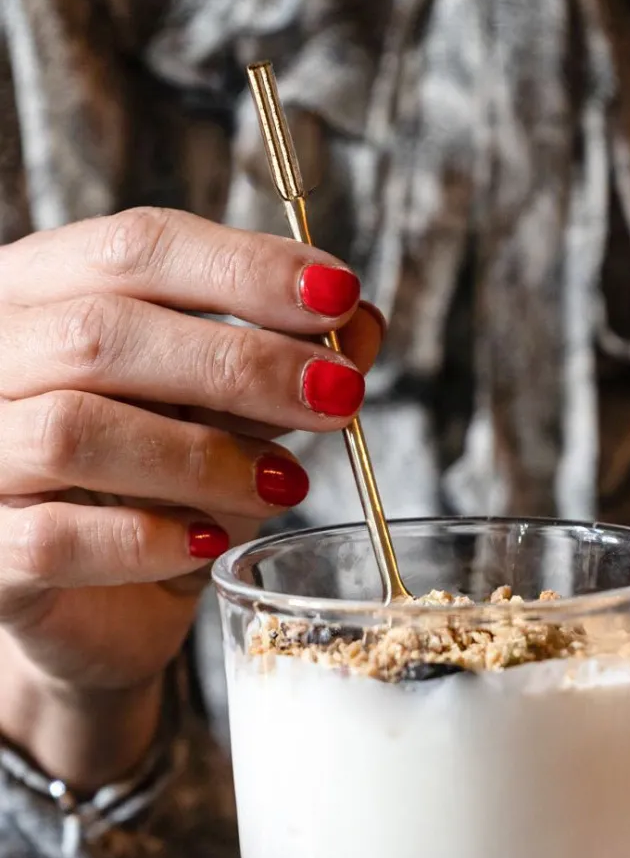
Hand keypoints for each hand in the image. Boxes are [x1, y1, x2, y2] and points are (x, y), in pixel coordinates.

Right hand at [0, 207, 382, 779]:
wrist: (96, 610)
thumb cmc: (154, 488)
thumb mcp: (228, 411)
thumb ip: (282, 360)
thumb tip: (361, 322)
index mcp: (40, 291)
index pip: (134, 247)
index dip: (243, 268)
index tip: (338, 298)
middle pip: (102, 333)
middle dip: (239, 363)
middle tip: (337, 397)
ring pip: (73, 432)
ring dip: (202, 457)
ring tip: (286, 485)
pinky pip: (54, 539)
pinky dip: (146, 541)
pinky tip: (209, 542)